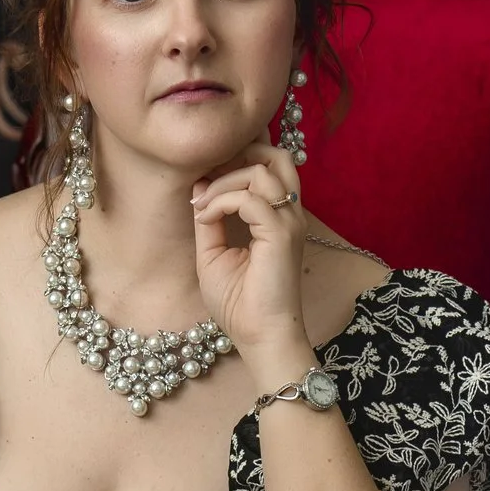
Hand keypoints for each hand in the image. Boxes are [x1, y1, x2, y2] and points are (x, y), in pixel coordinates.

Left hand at [190, 141, 309, 361]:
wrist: (259, 335)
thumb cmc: (240, 303)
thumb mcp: (213, 253)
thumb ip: (209, 218)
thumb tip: (200, 185)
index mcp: (277, 216)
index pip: (267, 164)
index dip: (233, 162)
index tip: (204, 182)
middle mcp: (289, 213)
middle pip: (275, 155)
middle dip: (237, 155)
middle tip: (208, 179)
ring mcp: (288, 221)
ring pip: (261, 169)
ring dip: (223, 181)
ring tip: (203, 205)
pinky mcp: (281, 234)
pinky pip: (249, 199)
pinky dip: (220, 202)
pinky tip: (206, 218)